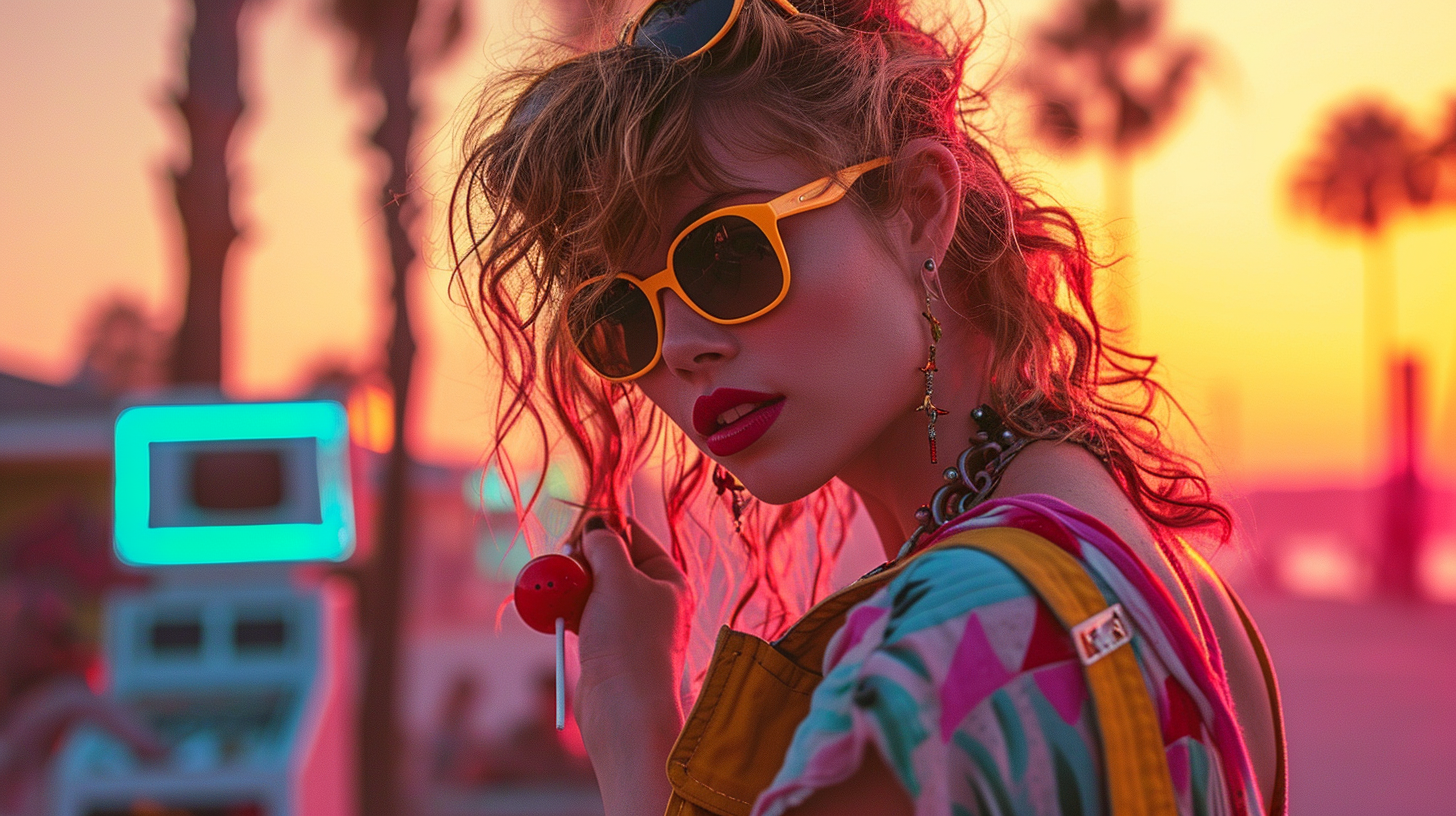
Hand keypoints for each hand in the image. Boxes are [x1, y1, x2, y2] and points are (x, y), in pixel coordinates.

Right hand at [574, 517, 690, 815]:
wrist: (623, 711)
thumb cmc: (629, 641)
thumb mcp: (618, 578)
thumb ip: (605, 544)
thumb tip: (596, 526)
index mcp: (669, 579)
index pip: (634, 535)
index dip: (603, 528)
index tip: (575, 531)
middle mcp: (654, 600)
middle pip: (611, 561)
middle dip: (581, 560)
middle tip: (561, 563)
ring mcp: (630, 625)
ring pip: (593, 589)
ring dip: (570, 585)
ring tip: (554, 590)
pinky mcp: (609, 647)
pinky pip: (584, 616)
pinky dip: (567, 610)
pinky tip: (552, 613)